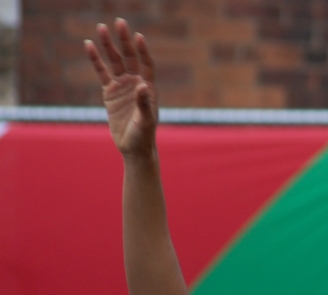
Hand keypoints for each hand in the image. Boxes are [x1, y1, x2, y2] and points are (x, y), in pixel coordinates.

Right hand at [85, 19, 158, 156]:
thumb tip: (142, 86)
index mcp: (149, 88)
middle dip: (124, 41)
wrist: (133, 147)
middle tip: (119, 22)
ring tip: (101, 28)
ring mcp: (122, 86)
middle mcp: (136, 83)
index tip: (138, 36)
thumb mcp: (146, 120)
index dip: (142, 51)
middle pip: (129, 57)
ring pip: (114, 61)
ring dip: (108, 45)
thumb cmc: (144, 135)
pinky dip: (95, 59)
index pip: (146, 64)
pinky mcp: (110, 92)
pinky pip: (102, 72)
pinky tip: (89, 45)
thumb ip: (144, 103)